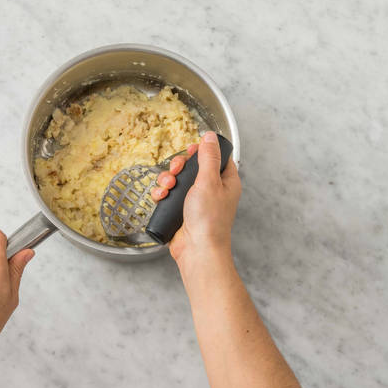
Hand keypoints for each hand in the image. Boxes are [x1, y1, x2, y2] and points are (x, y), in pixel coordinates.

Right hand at [156, 131, 240, 264]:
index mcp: (226, 182)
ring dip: (168, 179)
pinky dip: (162, 193)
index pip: (216, 158)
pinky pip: (168, 195)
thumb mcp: (209, 181)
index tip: (192, 151)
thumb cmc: (209, 220)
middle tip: (176, 171)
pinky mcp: (181, 211)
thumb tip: (210, 137)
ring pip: (178, 180)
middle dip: (179, 166)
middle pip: (192, 167)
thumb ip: (208, 157)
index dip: (202, 152)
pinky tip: (161, 197)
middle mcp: (212, 190)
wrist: (197, 250)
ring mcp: (196, 201)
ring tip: (167, 187)